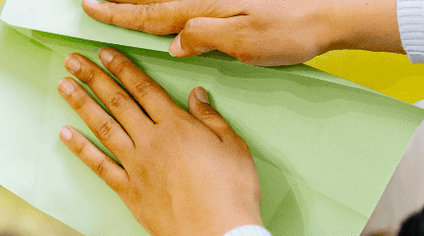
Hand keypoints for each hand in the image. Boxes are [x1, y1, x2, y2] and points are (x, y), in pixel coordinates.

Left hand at [57, 47, 261, 235]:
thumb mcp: (233, 146)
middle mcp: (151, 141)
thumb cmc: (232, 192)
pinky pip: (99, 166)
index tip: (105, 53)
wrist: (217, 235)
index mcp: (177, 126)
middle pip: (118, 102)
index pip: (144, 88)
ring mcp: (136, 166)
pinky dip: (81, 149)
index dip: (123, 68)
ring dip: (81, 104)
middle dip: (94, 77)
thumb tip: (196, 94)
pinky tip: (66, 134)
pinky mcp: (129, 192)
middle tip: (73, 60)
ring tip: (64, 85)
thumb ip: (211, 119)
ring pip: (103, 127)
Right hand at [81, 0, 402, 65]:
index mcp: (205, 7)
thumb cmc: (291, 29)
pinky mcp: (235, 0)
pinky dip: (169, 2)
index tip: (92, 8)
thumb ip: (205, 37)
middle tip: (94, 0)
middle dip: (123, 1)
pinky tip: (168, 9)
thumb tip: (175, 42)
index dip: (120, 13)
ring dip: (143, 0)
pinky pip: (190, 0)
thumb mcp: (245, 42)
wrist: (331, 11)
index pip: (152, 13)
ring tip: (120, 2)